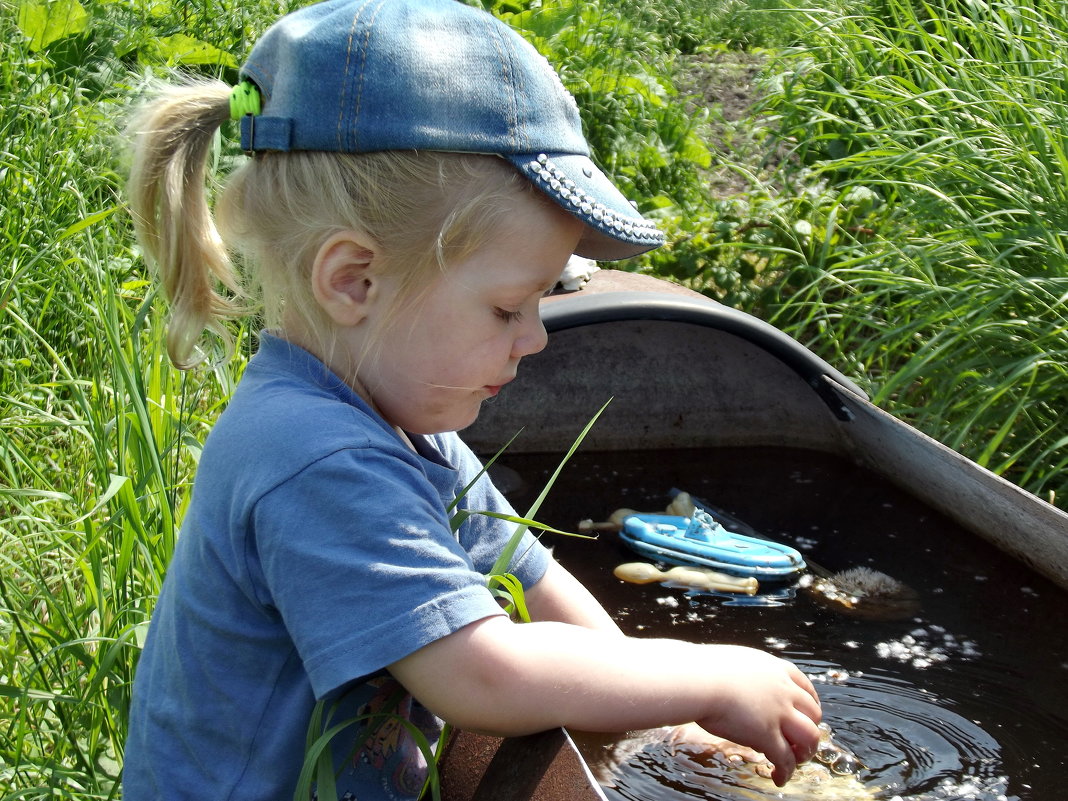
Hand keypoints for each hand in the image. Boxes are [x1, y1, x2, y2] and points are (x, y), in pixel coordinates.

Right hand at [692, 645, 821, 786]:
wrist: (697, 679)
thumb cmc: (705, 669)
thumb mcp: (738, 662)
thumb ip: (751, 675)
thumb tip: (744, 686)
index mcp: (777, 670)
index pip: (807, 688)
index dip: (811, 704)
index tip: (808, 714)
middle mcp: (783, 691)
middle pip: (813, 713)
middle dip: (810, 729)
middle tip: (800, 741)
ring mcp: (778, 713)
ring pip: (809, 737)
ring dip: (805, 752)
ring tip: (795, 761)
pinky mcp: (766, 735)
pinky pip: (785, 759)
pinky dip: (785, 772)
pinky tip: (778, 778)